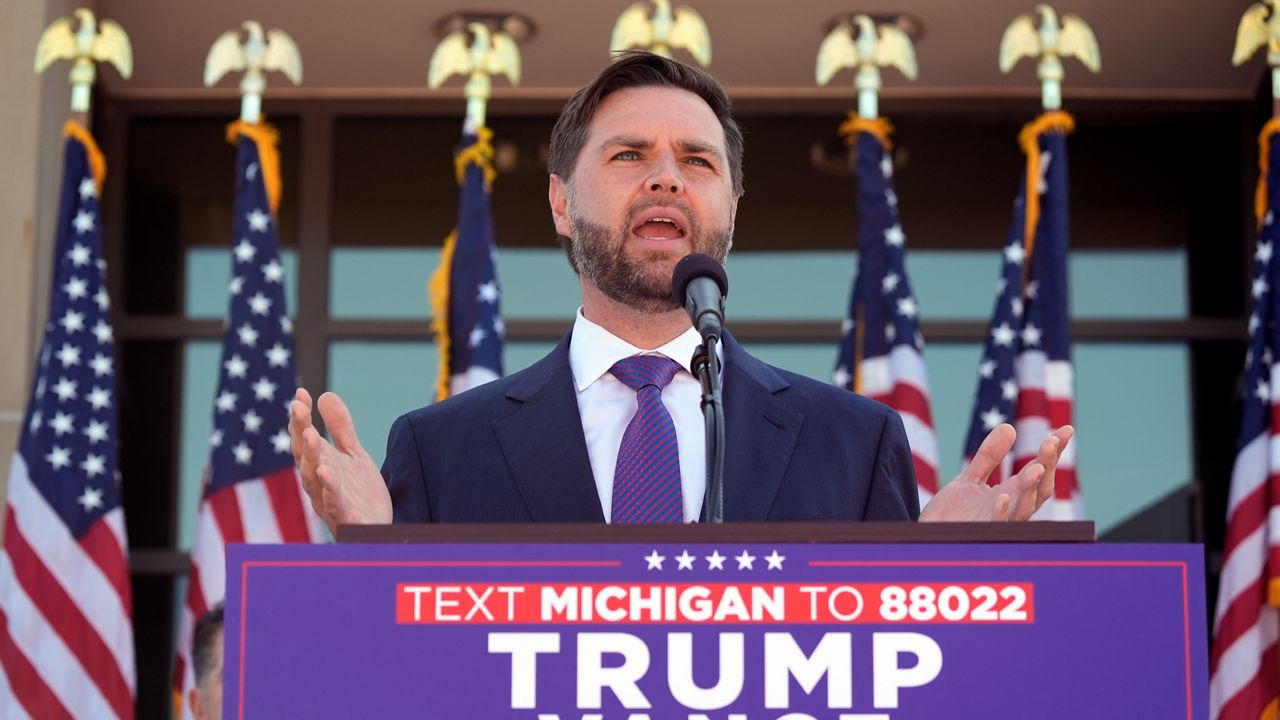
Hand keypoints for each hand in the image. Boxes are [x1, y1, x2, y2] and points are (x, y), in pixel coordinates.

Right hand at [289, 388, 391, 532]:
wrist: (377, 530)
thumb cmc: (359, 494)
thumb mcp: (353, 455)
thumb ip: (340, 428)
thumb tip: (325, 394)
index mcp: (320, 465)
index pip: (305, 439)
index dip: (301, 418)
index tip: (300, 393)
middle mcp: (318, 483)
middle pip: (304, 456)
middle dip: (300, 432)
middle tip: (298, 409)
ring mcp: (328, 501)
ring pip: (313, 479)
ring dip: (310, 456)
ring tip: (311, 433)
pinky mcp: (345, 518)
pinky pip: (334, 503)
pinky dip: (329, 488)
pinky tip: (328, 471)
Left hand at [918, 424, 1072, 521]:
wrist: (926, 538)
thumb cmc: (951, 515)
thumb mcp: (970, 479)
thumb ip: (989, 457)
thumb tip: (1009, 426)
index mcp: (1011, 495)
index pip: (1039, 472)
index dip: (1053, 452)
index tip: (1066, 429)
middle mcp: (1010, 510)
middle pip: (1038, 489)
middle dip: (1047, 466)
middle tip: (1051, 441)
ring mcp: (997, 523)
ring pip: (1023, 509)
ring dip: (1030, 489)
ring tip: (1037, 468)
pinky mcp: (979, 534)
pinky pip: (995, 526)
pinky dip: (1001, 512)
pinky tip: (1003, 496)